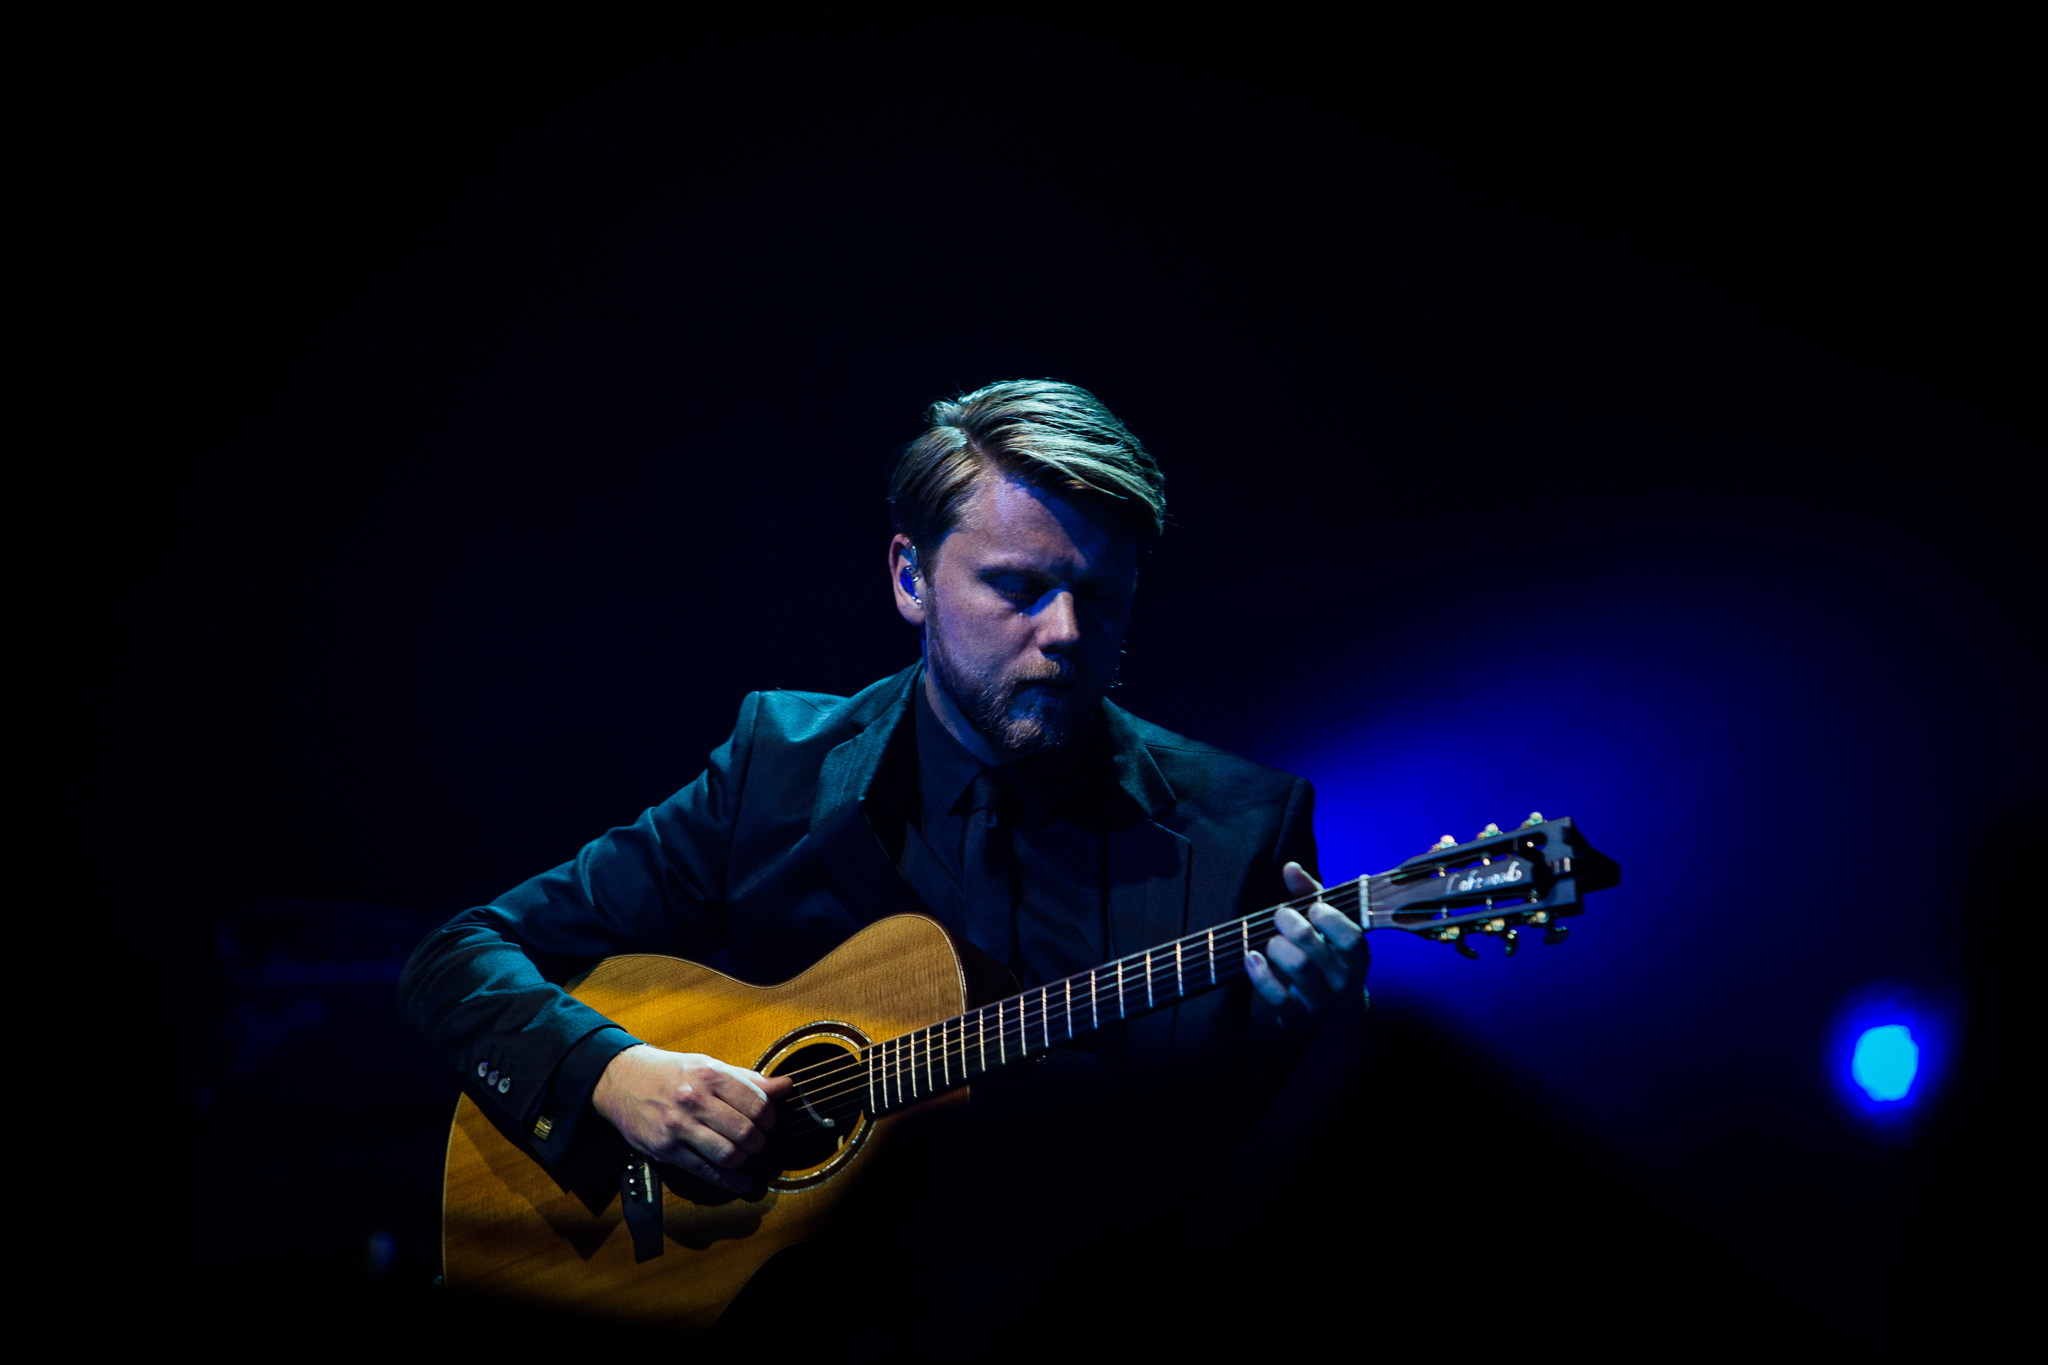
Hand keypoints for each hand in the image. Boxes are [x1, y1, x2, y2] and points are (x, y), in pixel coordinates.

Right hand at [591, 1045, 792, 1191]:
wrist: (622, 1079)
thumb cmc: (671, 1073)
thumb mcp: (709, 1066)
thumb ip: (749, 1079)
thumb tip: (786, 1087)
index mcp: (710, 1075)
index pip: (758, 1104)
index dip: (770, 1119)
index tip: (769, 1123)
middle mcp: (694, 1100)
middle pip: (745, 1132)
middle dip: (759, 1143)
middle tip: (758, 1143)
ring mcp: (678, 1126)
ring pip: (728, 1155)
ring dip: (744, 1161)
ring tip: (746, 1157)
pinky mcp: (665, 1149)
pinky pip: (704, 1171)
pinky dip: (729, 1182)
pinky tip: (743, 1183)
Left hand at [1245, 861, 1366, 1017]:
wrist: (1335, 1017)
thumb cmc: (1327, 958)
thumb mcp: (1326, 926)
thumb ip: (1310, 895)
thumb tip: (1290, 867)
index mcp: (1356, 957)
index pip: (1352, 939)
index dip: (1330, 919)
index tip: (1312, 908)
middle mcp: (1343, 982)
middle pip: (1315, 951)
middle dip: (1291, 925)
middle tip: (1280, 916)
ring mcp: (1322, 1003)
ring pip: (1299, 970)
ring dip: (1277, 947)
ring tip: (1270, 941)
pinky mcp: (1298, 1020)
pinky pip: (1279, 999)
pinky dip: (1261, 975)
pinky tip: (1251, 958)